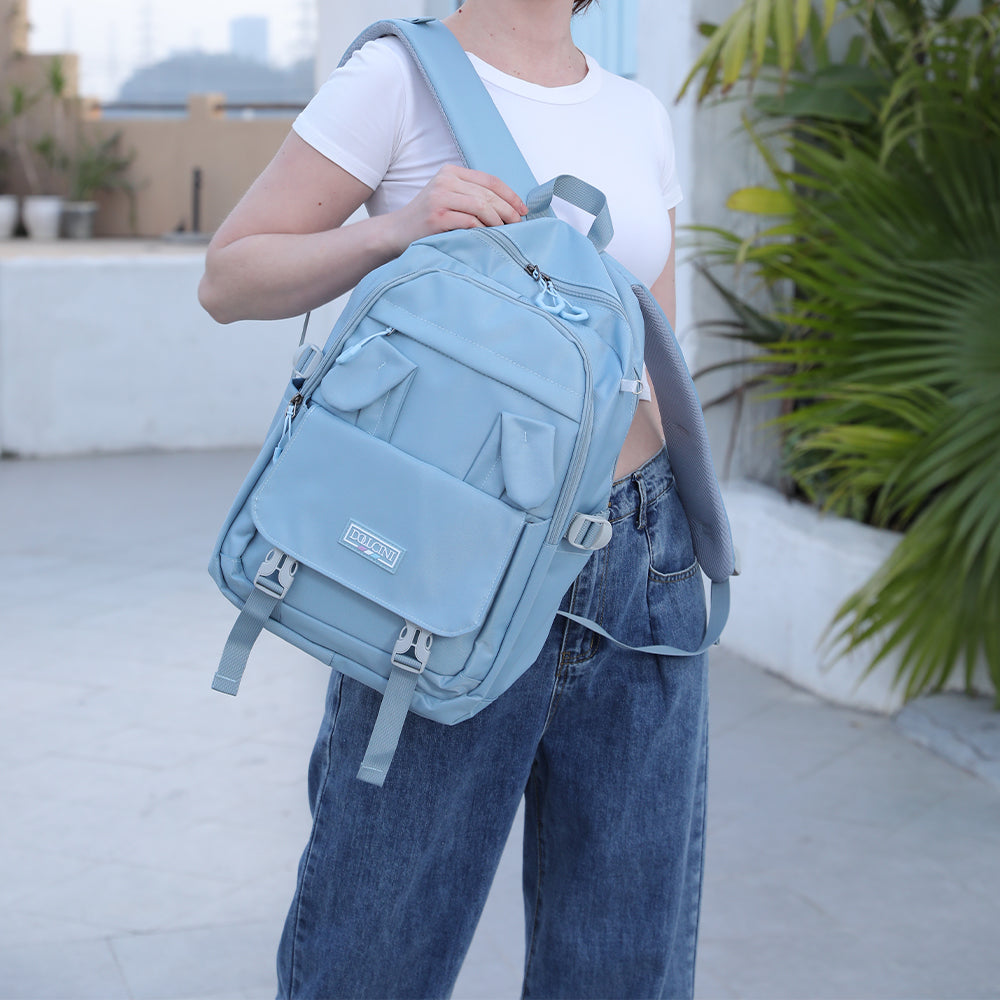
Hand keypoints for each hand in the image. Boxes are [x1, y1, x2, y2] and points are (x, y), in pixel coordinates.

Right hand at [385, 164, 526, 252]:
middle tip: (518, 225)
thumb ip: (471, 195)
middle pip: (488, 194)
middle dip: (508, 210)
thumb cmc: (427, 219)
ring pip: (481, 206)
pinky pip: (470, 222)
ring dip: (497, 221)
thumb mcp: (448, 197)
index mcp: (451, 172)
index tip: (522, 209)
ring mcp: (440, 197)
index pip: (489, 180)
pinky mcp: (437, 216)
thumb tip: (508, 208)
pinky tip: (488, 237)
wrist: (396, 232)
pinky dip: (483, 230)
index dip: (510, 195)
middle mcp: (445, 181)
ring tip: (505, 233)